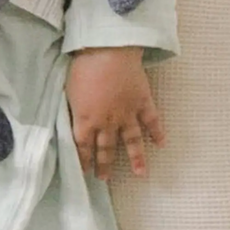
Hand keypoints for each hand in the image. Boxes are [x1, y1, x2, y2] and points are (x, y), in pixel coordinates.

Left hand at [65, 46, 165, 180]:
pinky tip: (161, 143)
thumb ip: (74, 108)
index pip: (83, 146)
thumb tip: (74, 118)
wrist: (107, 51)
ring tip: (140, 173)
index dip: (84, 160)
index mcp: (86, 120)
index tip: (85, 171)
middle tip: (104, 178)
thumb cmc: (83, 66)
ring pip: (132, 142)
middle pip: (106, 148)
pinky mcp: (142, 102)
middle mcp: (107, 122)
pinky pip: (152, 121)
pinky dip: (157, 133)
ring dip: (136, 158)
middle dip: (104, 165)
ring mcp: (127, 114)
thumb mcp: (69, 90)